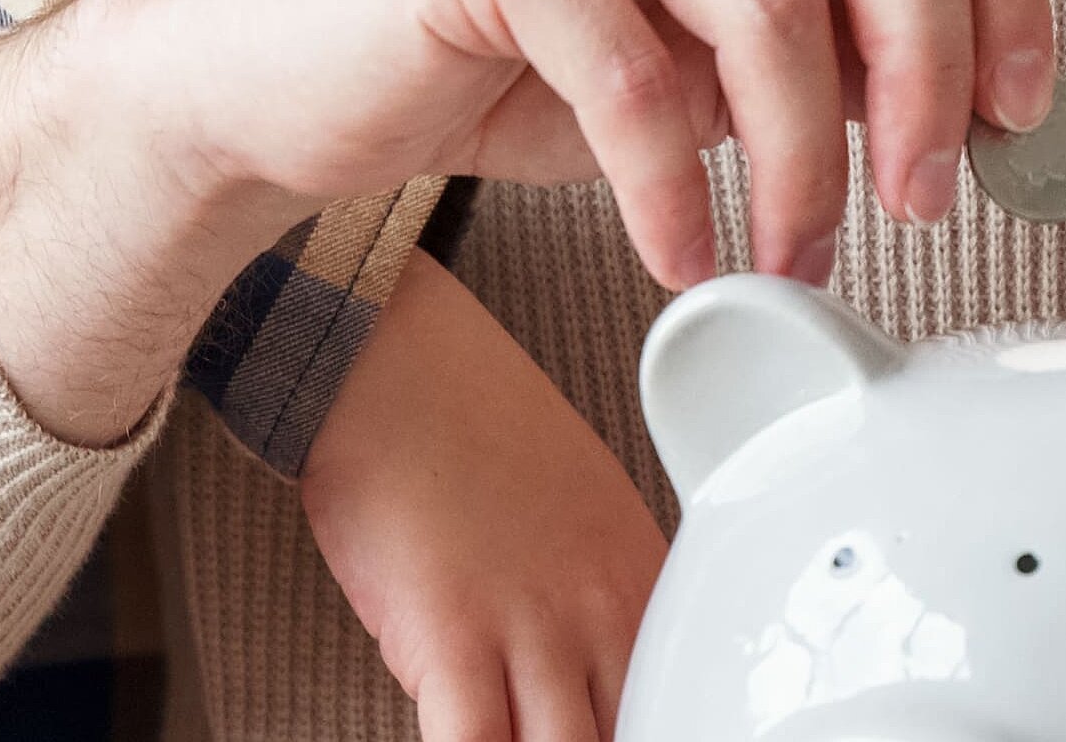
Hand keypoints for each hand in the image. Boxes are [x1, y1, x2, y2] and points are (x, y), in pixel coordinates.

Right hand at [0, 0, 1050, 437]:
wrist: (281, 64)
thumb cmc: (506, 46)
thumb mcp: (706, 35)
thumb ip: (835, 33)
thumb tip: (985, 108)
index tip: (1023, 118)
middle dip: (931, 71)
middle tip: (927, 197)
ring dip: (807, 160)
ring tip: (797, 250)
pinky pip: (632, 74)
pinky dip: (679, 190)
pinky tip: (686, 252)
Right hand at [301, 285, 665, 741]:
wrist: (392, 360)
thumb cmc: (468, 425)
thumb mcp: (585, 511)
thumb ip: (599, 604)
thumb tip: (586, 681)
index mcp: (646, 586)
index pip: (673, 706)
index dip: (646, 728)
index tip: (614, 728)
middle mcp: (605, 615)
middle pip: (627, 734)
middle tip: (560, 737)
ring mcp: (533, 630)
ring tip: (510, 738)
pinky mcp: (453, 640)